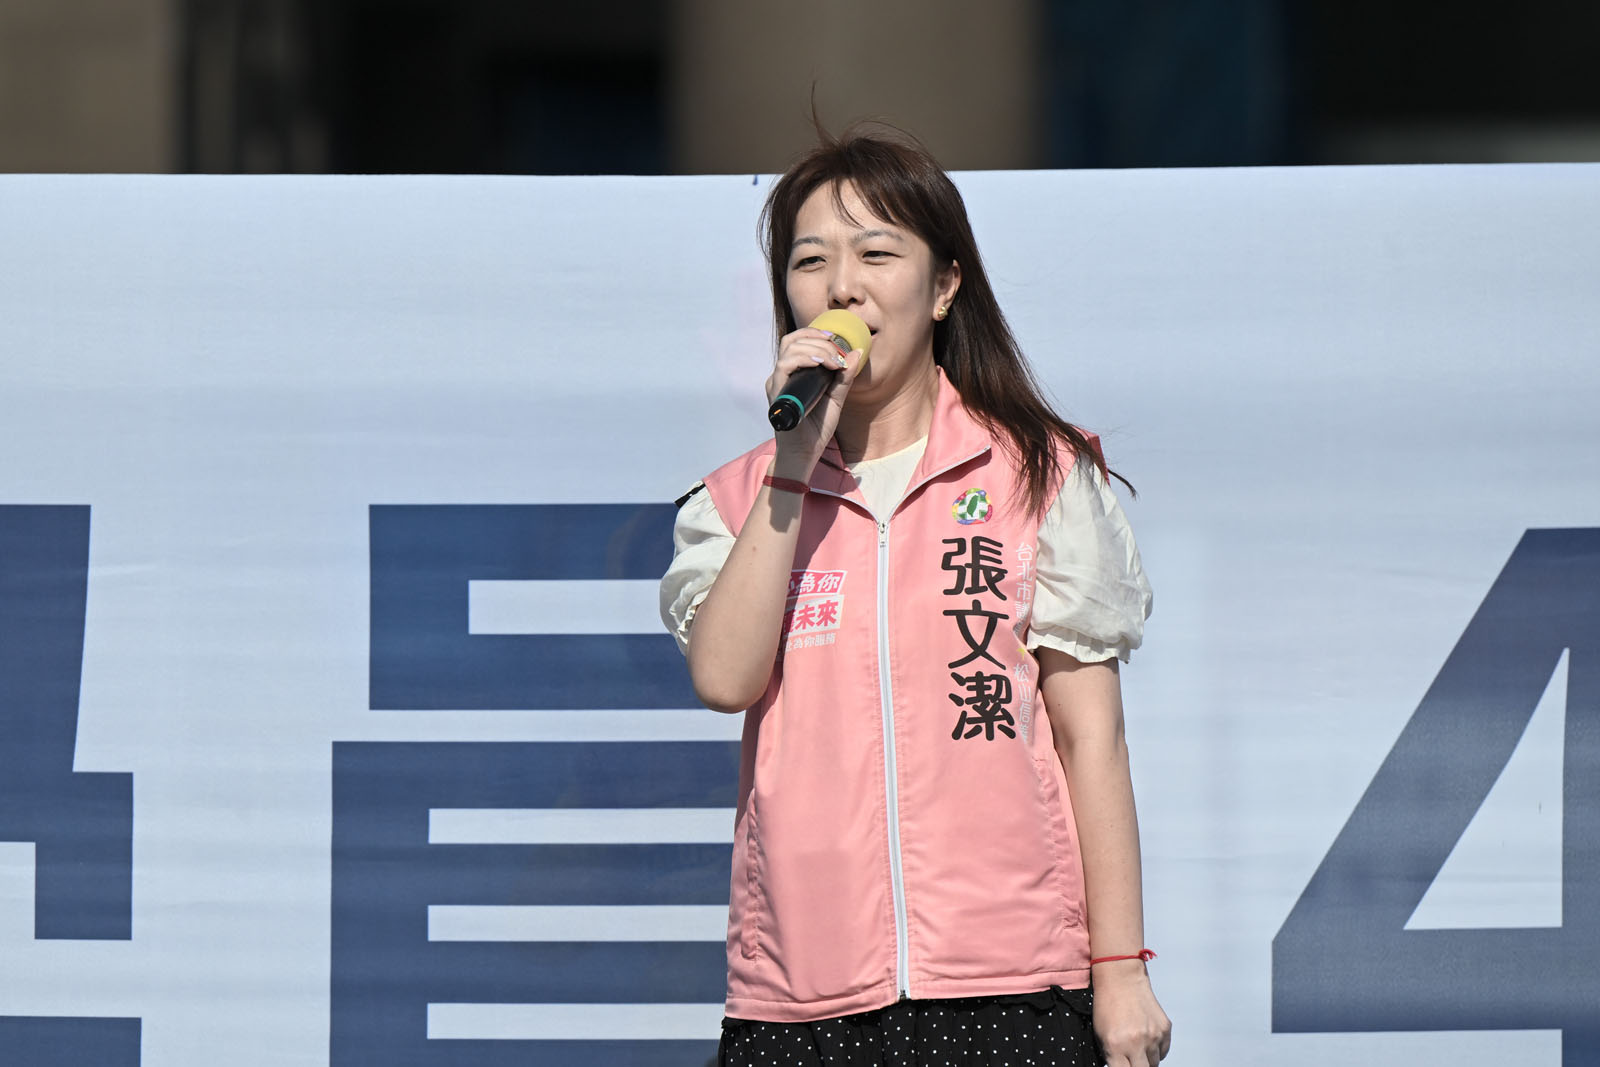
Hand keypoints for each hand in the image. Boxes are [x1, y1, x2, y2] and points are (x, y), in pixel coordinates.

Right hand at [765, 326, 864, 478]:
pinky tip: (821, 364)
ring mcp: (777, 383)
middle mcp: (781, 375)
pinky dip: (803, 359)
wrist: (806, 452)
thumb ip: (844, 376)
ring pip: (789, 349)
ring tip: (834, 361)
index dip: (814, 333)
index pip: (796, 341)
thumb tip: (856, 352)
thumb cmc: (817, 427)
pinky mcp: (777, 392)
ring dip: (815, 348)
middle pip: (793, 340)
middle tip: (838, 354)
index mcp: (793, 373)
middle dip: (819, 341)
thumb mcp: (836, 397)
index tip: (835, 338)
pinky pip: (784, 366)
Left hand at [1091, 963, 1170, 1066]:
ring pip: (1154, 1064)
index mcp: (1115, 1046)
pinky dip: (1156, 1050)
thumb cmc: (1106, 1006)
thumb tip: (1122, 1066)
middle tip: (1132, 1060)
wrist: (1121, 979)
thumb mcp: (1100, 1033)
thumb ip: (1112, 1056)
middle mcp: (1136, 1043)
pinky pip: (1163, 1051)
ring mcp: (1153, 1036)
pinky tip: (1146, 1038)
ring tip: (1136, 1046)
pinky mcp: (1165, 1029)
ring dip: (1147, 1060)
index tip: (1124, 1065)